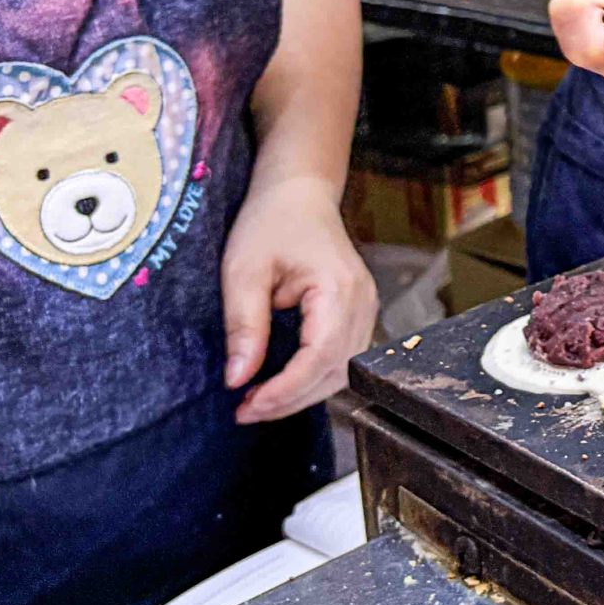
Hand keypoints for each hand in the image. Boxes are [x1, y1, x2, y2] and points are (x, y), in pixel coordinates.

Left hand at [221, 175, 378, 425]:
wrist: (298, 193)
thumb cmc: (272, 221)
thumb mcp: (244, 271)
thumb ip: (244, 326)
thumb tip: (238, 379)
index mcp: (339, 289)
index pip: (320, 357)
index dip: (286, 390)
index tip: (248, 405)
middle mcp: (362, 303)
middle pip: (335, 372)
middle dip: (290, 399)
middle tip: (244, 411)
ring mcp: (365, 308)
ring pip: (342, 371)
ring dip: (302, 393)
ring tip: (258, 401)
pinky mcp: (356, 313)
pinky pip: (341, 357)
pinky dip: (312, 377)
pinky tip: (281, 382)